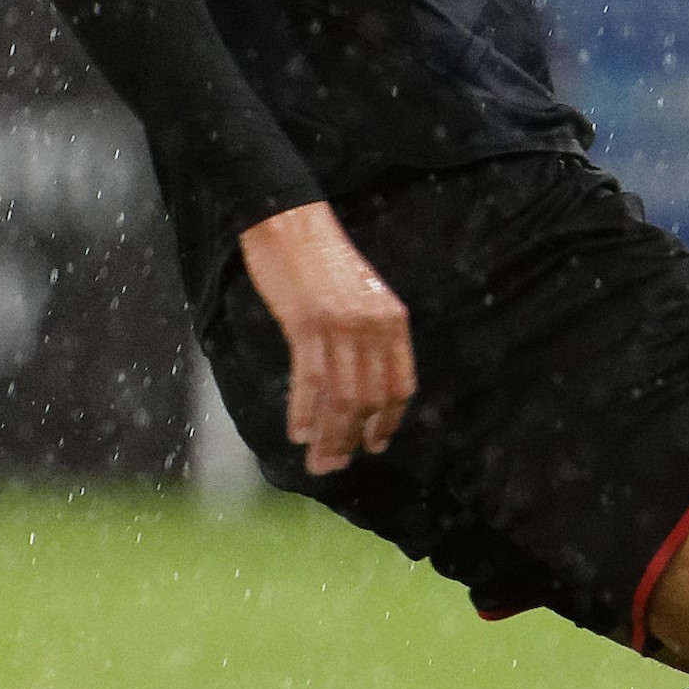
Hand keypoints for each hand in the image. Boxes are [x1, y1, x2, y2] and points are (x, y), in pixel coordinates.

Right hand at [239, 203, 410, 476]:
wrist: (289, 221)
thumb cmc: (320, 259)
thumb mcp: (361, 296)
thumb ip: (368, 334)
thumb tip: (362, 378)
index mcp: (394, 320)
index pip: (400, 385)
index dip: (388, 421)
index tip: (375, 444)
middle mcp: (374, 326)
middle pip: (369, 399)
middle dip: (352, 439)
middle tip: (334, 466)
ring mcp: (342, 326)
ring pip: (341, 397)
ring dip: (329, 436)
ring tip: (317, 462)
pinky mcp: (307, 323)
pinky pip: (310, 379)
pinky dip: (304, 411)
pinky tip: (298, 433)